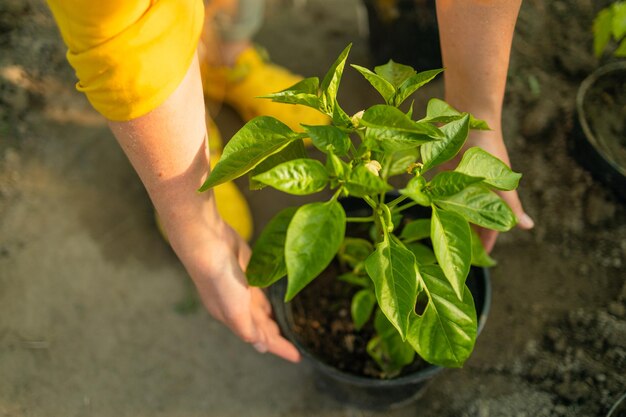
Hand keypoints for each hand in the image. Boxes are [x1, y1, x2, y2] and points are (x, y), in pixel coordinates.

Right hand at [174, 219, 300, 362]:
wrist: (209, 243)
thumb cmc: (221, 280)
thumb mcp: (234, 311)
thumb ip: (247, 329)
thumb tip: (259, 346)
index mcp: (233, 317)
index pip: (260, 337)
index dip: (278, 347)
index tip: (297, 358)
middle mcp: (238, 304)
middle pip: (262, 325)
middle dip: (276, 337)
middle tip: (295, 347)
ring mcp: (244, 287)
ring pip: (263, 309)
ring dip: (273, 319)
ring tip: (288, 328)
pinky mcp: (251, 270)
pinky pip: (264, 289)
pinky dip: (271, 298)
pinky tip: (277, 301)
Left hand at [440, 128, 533, 251]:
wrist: (468, 116)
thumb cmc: (487, 147)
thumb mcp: (499, 180)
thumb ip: (510, 204)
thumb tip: (528, 227)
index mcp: (491, 195)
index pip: (490, 225)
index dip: (487, 242)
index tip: (484, 261)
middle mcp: (475, 190)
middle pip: (472, 219)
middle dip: (468, 237)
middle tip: (460, 256)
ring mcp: (457, 182)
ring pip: (456, 208)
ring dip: (453, 222)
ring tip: (443, 240)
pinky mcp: (442, 171)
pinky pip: (438, 193)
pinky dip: (436, 204)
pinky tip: (428, 213)